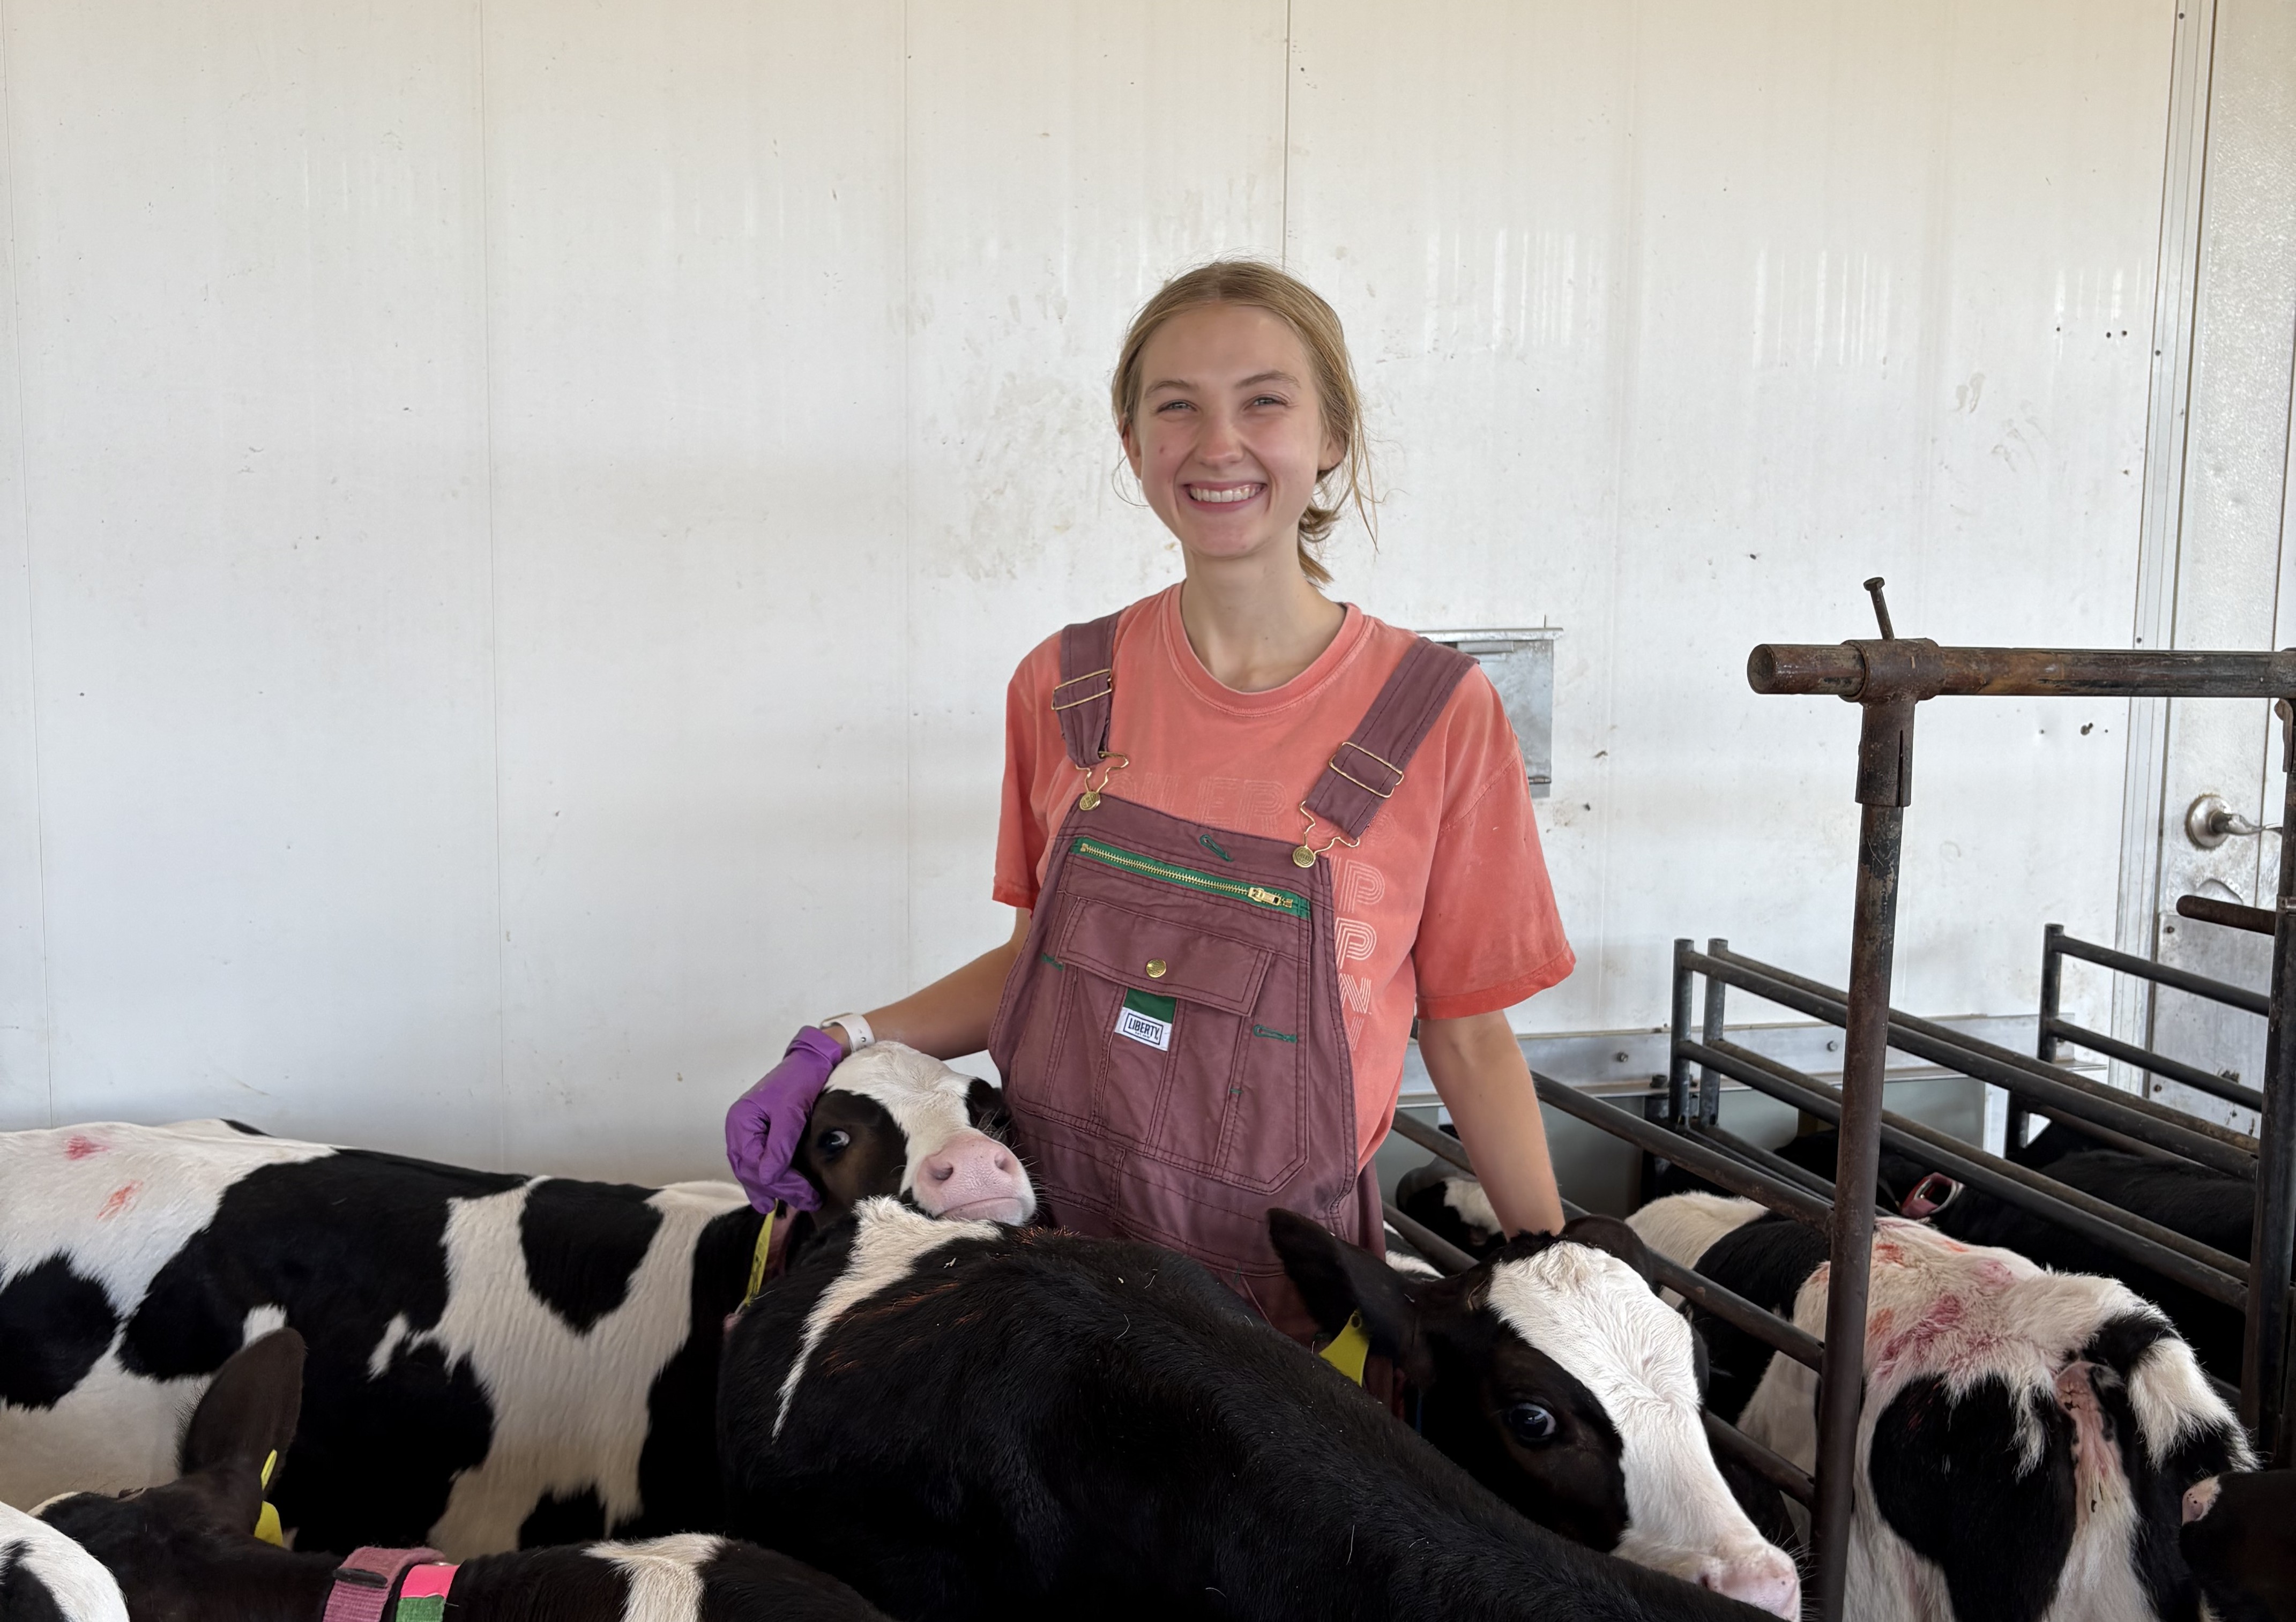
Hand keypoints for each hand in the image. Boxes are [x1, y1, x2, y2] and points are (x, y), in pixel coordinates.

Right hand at [724, 1027, 845, 1212]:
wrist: (812, 1061)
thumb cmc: (800, 1080)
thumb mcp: (791, 1111)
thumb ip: (779, 1144)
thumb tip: (767, 1177)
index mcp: (740, 1121)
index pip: (753, 1162)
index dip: (777, 1181)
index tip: (804, 1192)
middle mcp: (740, 1130)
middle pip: (751, 1170)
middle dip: (777, 1189)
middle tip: (805, 1203)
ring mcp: (750, 1134)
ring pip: (754, 1170)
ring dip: (772, 1190)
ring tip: (789, 1209)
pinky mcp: (764, 1136)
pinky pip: (761, 1163)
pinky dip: (771, 1179)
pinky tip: (777, 1196)